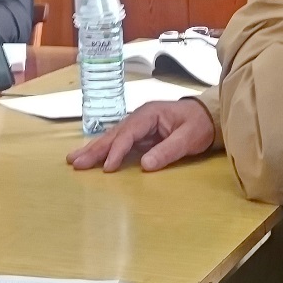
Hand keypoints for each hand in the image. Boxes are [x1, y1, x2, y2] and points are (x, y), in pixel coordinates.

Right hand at [66, 99, 216, 172]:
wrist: (208, 116)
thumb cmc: (199, 125)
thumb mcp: (189, 138)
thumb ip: (168, 150)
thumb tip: (145, 165)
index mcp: (149, 114)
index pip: (128, 134)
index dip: (117, 151)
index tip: (107, 167)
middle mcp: (139, 117)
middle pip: (113, 134)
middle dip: (94, 149)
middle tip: (74, 162)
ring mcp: (138, 125)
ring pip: (112, 138)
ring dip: (94, 149)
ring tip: (74, 160)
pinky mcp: (140, 134)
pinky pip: (119, 142)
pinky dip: (105, 150)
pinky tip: (92, 156)